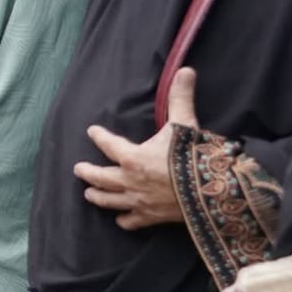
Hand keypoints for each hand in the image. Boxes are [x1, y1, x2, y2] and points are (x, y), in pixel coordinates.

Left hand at [75, 67, 197, 229]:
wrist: (213, 194)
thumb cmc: (193, 158)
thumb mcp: (184, 124)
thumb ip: (180, 98)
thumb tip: (185, 70)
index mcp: (132, 157)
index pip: (108, 144)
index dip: (99, 137)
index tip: (91, 131)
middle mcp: (130, 180)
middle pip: (100, 177)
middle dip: (87, 172)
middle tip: (78, 169)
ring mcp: (139, 201)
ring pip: (109, 201)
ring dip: (97, 197)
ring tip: (88, 194)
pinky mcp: (151, 217)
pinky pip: (132, 221)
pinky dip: (125, 220)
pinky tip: (121, 220)